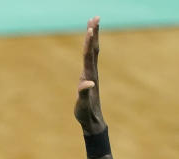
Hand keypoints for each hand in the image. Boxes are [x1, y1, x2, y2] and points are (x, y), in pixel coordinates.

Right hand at [75, 16, 105, 134]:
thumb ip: (84, 93)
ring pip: (93, 52)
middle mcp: (92, 72)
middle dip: (94, 33)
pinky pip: (90, 58)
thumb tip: (88, 83)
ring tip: (93, 24)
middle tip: (95, 17)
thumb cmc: (86, 114)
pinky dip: (90, 47)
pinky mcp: (90, 77)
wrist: (93, 121)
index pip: (88, 55)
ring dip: (93, 37)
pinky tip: (89, 43)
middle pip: (93, 49)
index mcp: (89, 76)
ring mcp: (92, 74)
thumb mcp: (83, 105)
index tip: (90, 28)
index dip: (88, 42)